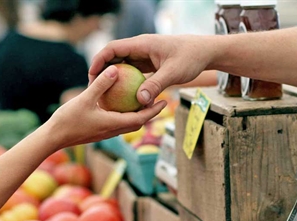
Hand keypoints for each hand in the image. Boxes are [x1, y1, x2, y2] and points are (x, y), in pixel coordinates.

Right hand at [48, 65, 166, 148]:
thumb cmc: (68, 120)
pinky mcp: (99, 131)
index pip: (141, 119)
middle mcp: (113, 130)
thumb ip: (101, 84)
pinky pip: (117, 122)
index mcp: (113, 124)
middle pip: (138, 122)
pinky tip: (120, 104)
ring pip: (128, 124)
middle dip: (150, 113)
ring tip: (143, 101)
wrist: (53, 138)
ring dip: (138, 114)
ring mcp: (106, 132)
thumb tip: (115, 69)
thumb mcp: (85, 99)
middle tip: (159, 100)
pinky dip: (124, 114)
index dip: (154, 110)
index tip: (165, 101)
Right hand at [89, 35, 211, 105]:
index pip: (113, 48)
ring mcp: (144, 56)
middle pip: (114, 57)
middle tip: (93, 88)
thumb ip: (156, 85)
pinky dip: (126, 83)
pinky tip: (123, 98)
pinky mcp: (150, 64)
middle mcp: (140, 48)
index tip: (91, 75)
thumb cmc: (191, 58)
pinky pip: (133, 73)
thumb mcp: (173, 73)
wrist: (205, 52)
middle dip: (102, 71)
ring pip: (123, 65)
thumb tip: (140, 101)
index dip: (99, 60)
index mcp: (142, 44)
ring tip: (104, 94)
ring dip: (114, 78)